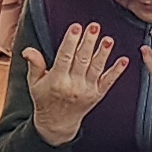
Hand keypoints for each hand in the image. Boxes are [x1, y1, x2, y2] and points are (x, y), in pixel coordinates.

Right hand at [25, 21, 126, 145]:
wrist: (57, 124)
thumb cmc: (45, 100)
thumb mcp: (34, 83)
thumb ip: (34, 65)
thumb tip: (28, 50)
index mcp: (57, 80)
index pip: (65, 57)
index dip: (71, 41)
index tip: (76, 27)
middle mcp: (73, 85)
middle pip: (82, 60)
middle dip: (88, 42)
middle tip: (94, 26)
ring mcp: (87, 90)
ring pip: (96, 69)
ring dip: (103, 53)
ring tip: (108, 40)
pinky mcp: (98, 95)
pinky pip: (109, 82)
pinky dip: (117, 71)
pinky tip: (124, 60)